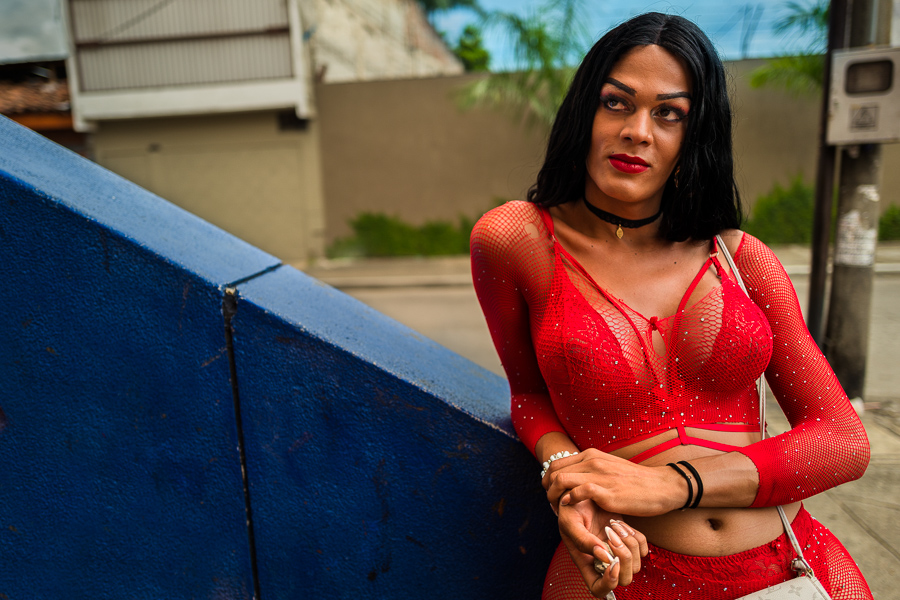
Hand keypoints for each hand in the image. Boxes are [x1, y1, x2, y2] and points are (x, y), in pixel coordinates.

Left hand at [544, 448, 682, 515]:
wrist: (662, 486)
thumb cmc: (635, 481)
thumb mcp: (609, 468)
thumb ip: (591, 470)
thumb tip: (574, 478)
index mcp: (591, 455)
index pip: (556, 463)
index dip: (548, 480)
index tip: (552, 493)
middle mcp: (592, 461)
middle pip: (554, 471)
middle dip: (548, 489)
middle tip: (552, 503)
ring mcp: (599, 475)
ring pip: (561, 479)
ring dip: (554, 496)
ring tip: (558, 508)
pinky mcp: (607, 491)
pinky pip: (578, 491)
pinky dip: (569, 500)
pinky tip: (570, 508)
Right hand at [558, 500, 647, 596]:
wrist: (581, 491)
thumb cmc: (569, 508)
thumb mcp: (569, 522)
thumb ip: (583, 541)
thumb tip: (604, 557)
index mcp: (585, 562)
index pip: (598, 589)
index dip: (608, 583)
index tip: (612, 563)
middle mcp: (603, 560)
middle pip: (624, 579)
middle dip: (623, 559)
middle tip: (612, 537)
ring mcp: (616, 550)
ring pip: (636, 563)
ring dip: (628, 544)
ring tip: (613, 525)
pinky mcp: (627, 538)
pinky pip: (643, 547)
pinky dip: (636, 536)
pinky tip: (620, 524)